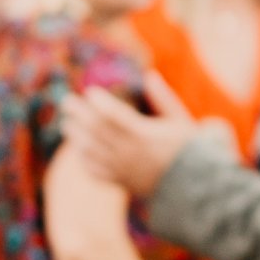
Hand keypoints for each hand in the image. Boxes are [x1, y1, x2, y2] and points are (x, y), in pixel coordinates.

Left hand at [66, 88, 200, 197]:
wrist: (191, 185)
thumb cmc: (186, 148)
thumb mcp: (179, 119)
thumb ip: (163, 98)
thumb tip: (149, 75)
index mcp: (143, 134)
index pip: (112, 114)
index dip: (99, 102)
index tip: (91, 92)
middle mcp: (129, 152)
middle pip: (96, 129)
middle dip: (79, 114)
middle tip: (67, 102)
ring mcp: (122, 169)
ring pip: (91, 151)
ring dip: (76, 136)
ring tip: (68, 124)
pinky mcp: (120, 182)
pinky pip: (95, 172)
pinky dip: (84, 160)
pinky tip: (80, 150)